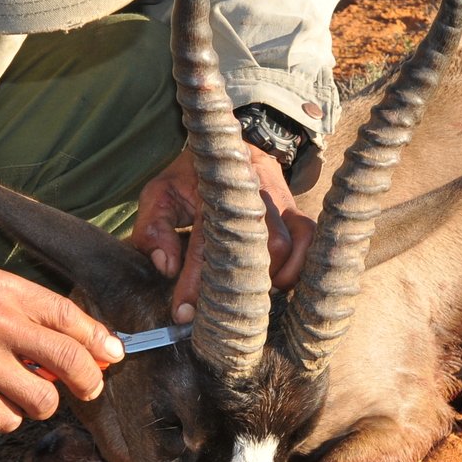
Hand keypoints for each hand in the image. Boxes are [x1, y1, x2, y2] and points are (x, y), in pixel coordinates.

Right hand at [0, 268, 124, 432]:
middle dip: (89, 381)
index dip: (99, 339)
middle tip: (88, 390)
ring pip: (44, 398)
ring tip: (16, 396)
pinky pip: (9, 420)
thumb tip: (79, 344)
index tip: (113, 354)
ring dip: (38, 404)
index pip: (68, 315)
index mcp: (1, 288)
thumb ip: (23, 312)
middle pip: (69, 358)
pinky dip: (3, 419)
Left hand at [129, 142, 314, 322]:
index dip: (194, 283)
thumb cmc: (191, 177)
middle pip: (251, 249)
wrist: (231, 144)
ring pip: (284, 249)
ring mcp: (279, 200)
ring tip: (245, 297)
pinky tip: (277, 282)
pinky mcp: (296, 208)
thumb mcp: (160, 193)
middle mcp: (251, 193)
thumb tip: (166, 267)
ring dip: (265, 280)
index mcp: (212, 189)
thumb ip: (152, 228)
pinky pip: (309, 242)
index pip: (204, 244)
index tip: (183, 314)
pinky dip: (298, 268)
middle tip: (218, 316)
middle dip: (234, 289)